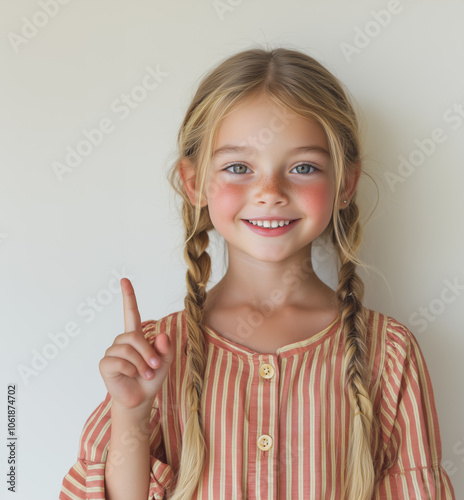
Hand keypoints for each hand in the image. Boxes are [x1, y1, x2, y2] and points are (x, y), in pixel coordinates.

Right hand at [99, 278, 172, 411]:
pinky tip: (132, 377)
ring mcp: (112, 352)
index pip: (131, 313)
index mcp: (135, 337)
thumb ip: (166, 347)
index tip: (124, 280)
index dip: (128, 296)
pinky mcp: (105, 364)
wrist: (140, 400)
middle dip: (148, 352)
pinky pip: (119, 361)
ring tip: (145, 374)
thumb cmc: (151, 379)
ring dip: (141, 364)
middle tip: (155, 368)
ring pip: (128, 349)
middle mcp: (121, 341)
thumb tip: (162, 334)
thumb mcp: (165, 361)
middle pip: (134, 335)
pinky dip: (131, 370)